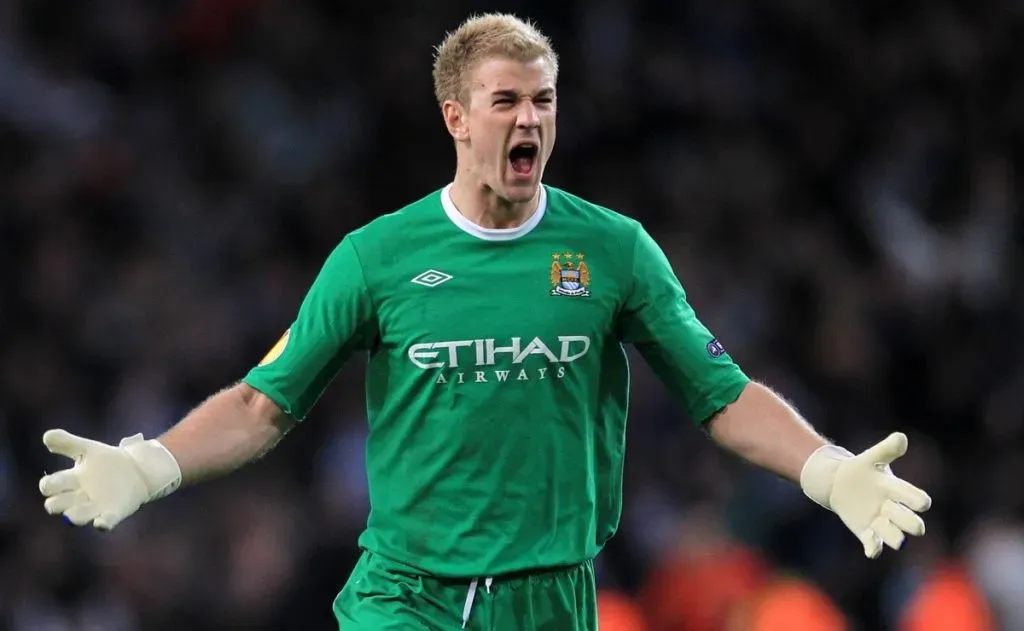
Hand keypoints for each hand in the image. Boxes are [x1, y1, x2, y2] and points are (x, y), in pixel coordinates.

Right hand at [39, 429, 180, 530]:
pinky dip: (103, 523)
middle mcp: (78, 497)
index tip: (52, 482)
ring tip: (72, 514)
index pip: (50, 486)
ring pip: (78, 517)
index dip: (48, 485)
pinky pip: (105, 522)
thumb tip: (46, 436)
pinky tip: (101, 522)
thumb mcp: (88, 449)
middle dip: (56, 503)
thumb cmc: (107, 461)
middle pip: (58, 505)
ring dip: (75, 515)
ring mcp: (95, 507)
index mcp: (71, 480)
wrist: (137, 469)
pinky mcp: (113, 513)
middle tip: (62, 497)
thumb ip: (67, 443)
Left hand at [800, 432, 931, 558]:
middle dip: (909, 522)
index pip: (915, 498)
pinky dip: (873, 548)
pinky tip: (871, 549)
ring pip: (894, 536)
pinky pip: (873, 545)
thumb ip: (886, 450)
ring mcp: (881, 522)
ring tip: (886, 532)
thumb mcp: (872, 458)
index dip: (918, 501)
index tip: (921, 502)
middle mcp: (894, 510)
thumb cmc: (863, 469)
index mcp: (898, 491)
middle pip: (910, 522)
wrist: (840, 482)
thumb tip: (900, 437)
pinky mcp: (866, 532)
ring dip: (892, 536)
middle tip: (902, 518)